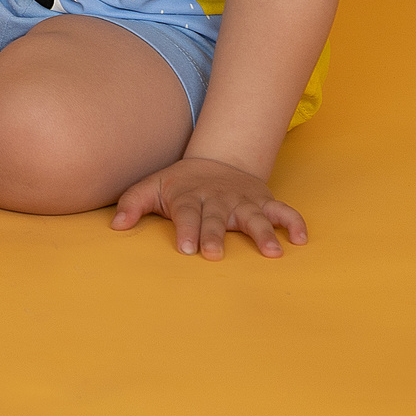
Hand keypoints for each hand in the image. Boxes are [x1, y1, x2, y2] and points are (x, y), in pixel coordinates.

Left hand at [111, 156, 307, 258]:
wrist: (217, 160)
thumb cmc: (180, 183)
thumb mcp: (152, 186)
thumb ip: (133, 203)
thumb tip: (115, 225)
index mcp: (189, 197)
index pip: (186, 213)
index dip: (185, 229)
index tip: (184, 247)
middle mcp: (217, 200)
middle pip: (216, 218)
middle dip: (215, 235)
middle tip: (214, 255)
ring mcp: (243, 201)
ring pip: (253, 216)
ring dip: (263, 233)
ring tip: (272, 252)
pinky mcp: (263, 201)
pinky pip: (283, 211)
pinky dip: (293, 222)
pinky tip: (301, 239)